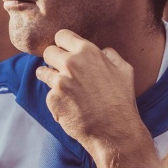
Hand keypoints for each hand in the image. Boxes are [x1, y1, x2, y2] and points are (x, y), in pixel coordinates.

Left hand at [36, 29, 142, 147]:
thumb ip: (110, 55)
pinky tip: (70, 107)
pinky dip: (57, 100)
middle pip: (48, 52)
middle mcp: (70, 63)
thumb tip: (101, 50)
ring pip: (43, 72)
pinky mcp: (52, 99)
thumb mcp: (124, 70)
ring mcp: (59, 81)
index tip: (64, 51)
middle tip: (63, 71)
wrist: (114, 132)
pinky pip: (49, 94)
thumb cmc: (121, 101)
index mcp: (87, 51)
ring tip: (62, 88)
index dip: (63, 44)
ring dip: (49, 77)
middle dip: (54, 60)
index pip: (62, 35)